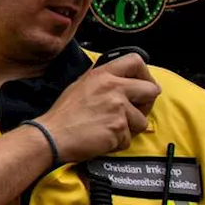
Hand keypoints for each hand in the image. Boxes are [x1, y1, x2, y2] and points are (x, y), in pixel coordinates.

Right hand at [34, 53, 160, 163]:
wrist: (52, 135)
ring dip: (130, 128)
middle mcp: (113, 88)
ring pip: (142, 120)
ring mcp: (118, 108)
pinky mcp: (118, 128)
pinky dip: (118, 142)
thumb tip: (117, 78)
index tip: (143, 85)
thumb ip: (102, 79)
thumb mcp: (80, 85)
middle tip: (135, 111)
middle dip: (146, 103)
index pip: (136, 61)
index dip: (145, 74)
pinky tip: (103, 138)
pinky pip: (129, 139)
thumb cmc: (63, 114)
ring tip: (110, 128)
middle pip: (151, 90)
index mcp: (103, 74)